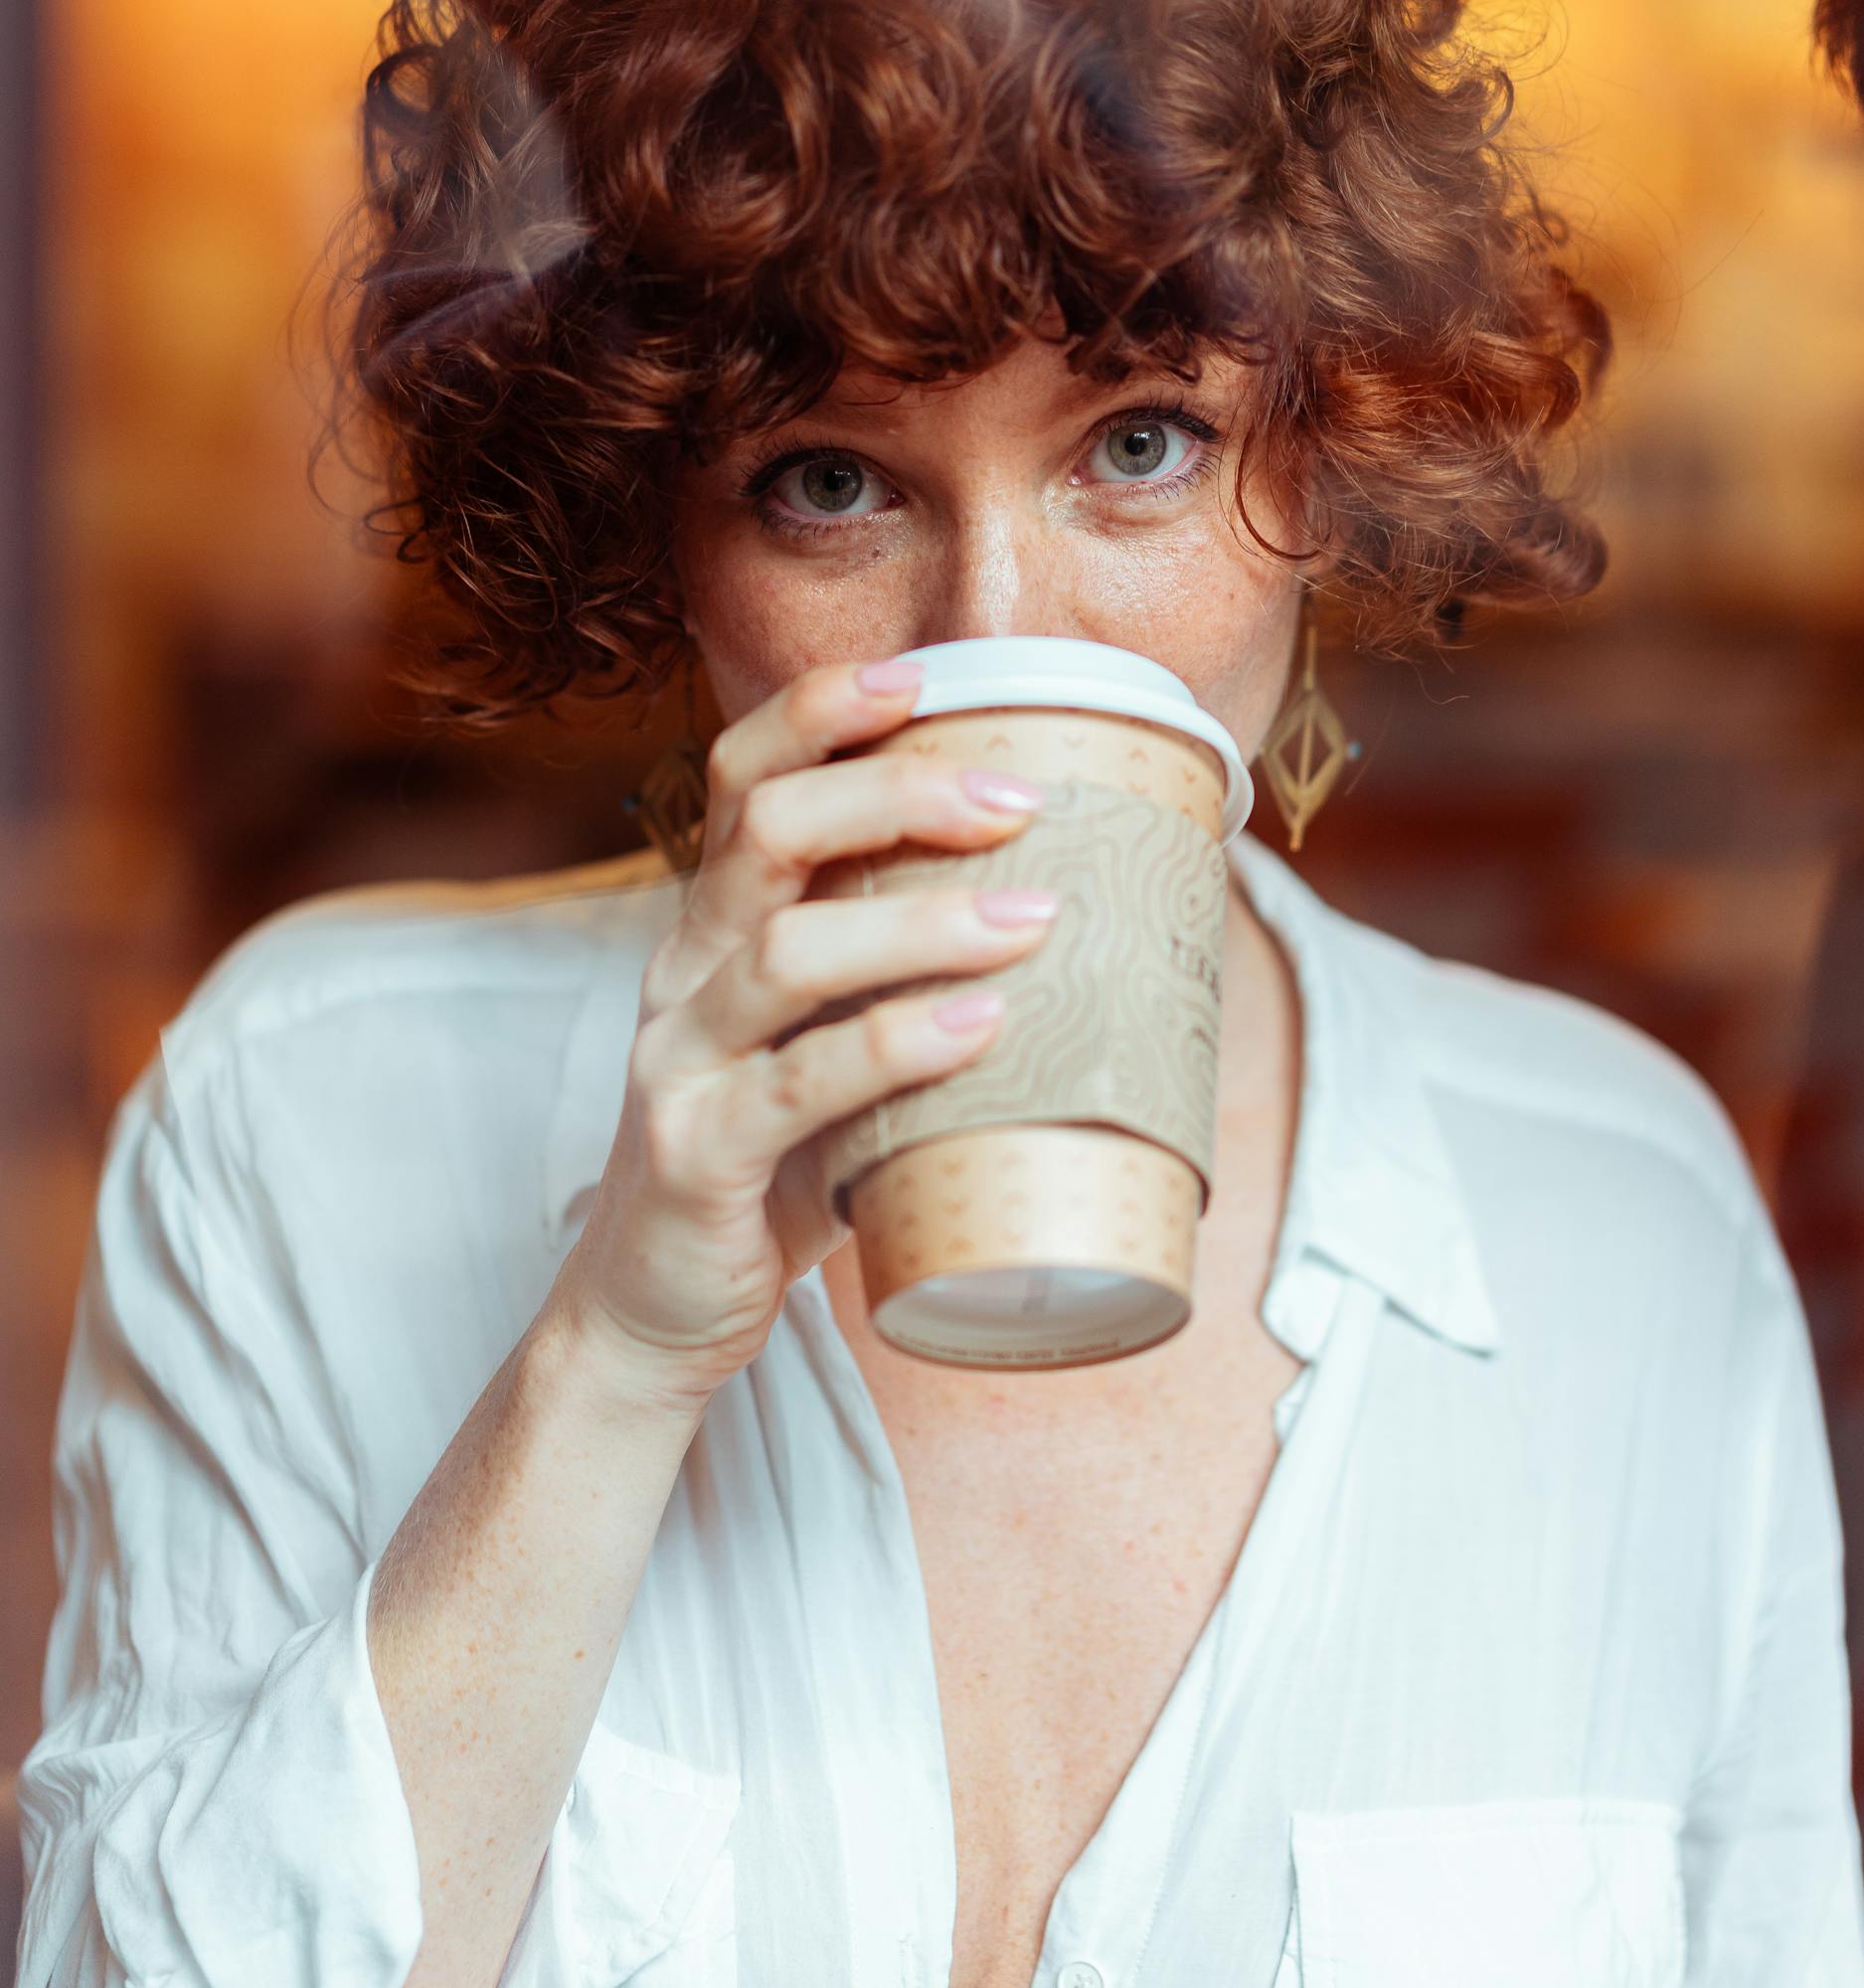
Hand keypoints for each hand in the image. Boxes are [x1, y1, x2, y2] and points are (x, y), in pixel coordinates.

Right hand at [547, 659, 1054, 1406]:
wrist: (658, 1312)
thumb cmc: (774, 1163)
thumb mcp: (828, 1043)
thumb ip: (902, 977)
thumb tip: (1081, 905)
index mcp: (713, 927)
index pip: (742, 776)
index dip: (822, 711)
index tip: (924, 675)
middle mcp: (684, 971)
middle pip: (767, 831)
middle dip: (897, 793)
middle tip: (1020, 797)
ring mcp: (679, 1062)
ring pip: (788, 952)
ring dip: (922, 921)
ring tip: (1034, 914)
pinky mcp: (694, 1156)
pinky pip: (799, 1084)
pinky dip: (897, 1043)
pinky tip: (982, 1024)